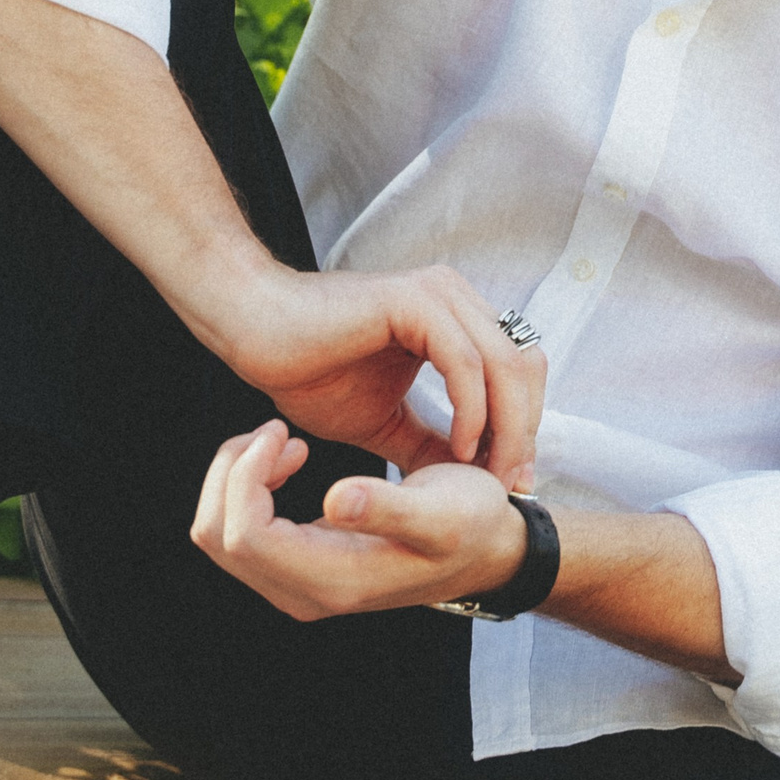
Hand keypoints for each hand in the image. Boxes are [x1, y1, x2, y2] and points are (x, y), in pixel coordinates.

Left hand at [191, 420, 529, 618]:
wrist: (488, 550)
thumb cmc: (472, 523)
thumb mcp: (444, 509)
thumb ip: (387, 508)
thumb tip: (334, 499)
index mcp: (333, 579)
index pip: (243, 535)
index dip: (245, 478)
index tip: (283, 432)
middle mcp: (304, 592)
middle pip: (215, 537)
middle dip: (231, 474)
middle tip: (276, 429)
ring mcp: (297, 584)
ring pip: (220, 533)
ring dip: (238, 478)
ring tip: (284, 440)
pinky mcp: (298, 566)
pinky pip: (241, 530)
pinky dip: (250, 488)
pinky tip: (293, 457)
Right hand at [223, 263, 544, 482]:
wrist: (253, 332)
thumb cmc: (308, 370)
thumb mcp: (385, 421)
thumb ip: (428, 443)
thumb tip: (468, 479)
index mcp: (454, 319)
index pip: (520, 369)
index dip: (526, 425)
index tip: (516, 481)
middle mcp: (454, 298)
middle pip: (526, 365)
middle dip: (526, 430)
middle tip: (514, 485)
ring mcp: (437, 295)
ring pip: (505, 364)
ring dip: (507, 427)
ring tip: (490, 475)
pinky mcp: (413, 302)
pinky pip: (464, 360)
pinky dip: (472, 409)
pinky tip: (461, 448)